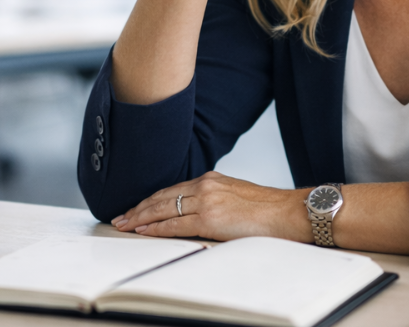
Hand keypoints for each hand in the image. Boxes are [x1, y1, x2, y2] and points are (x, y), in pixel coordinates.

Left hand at [110, 171, 313, 242]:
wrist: (288, 211)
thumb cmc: (268, 209)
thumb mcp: (236, 195)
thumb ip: (215, 199)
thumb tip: (199, 212)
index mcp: (211, 179)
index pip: (172, 189)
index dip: (151, 200)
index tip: (136, 207)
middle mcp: (205, 185)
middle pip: (162, 197)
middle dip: (138, 208)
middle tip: (120, 217)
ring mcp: (206, 201)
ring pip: (163, 209)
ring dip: (141, 218)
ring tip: (124, 225)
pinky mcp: (210, 218)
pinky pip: (175, 224)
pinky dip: (156, 228)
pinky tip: (143, 231)